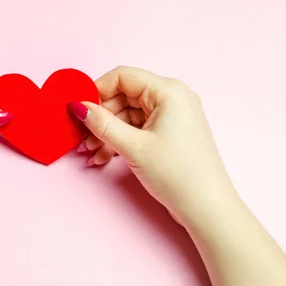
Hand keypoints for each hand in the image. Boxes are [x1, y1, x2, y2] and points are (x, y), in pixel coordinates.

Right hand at [69, 66, 236, 221]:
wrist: (207, 208)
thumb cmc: (178, 175)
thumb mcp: (133, 147)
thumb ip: (102, 124)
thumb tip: (78, 106)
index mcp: (168, 91)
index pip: (123, 77)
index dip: (97, 90)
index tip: (78, 109)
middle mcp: (172, 98)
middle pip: (124, 95)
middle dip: (101, 117)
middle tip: (83, 137)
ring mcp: (173, 115)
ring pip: (129, 114)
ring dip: (108, 131)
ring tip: (92, 152)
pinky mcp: (170, 132)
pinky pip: (139, 128)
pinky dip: (121, 139)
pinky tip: (105, 156)